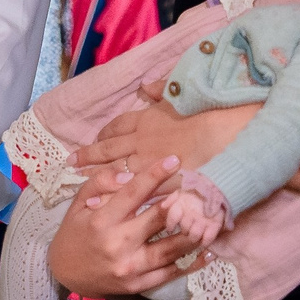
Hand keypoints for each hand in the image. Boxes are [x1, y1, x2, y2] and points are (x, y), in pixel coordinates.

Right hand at [46, 157, 210, 298]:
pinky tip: (208, 252)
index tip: (175, 160)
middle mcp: (117, 243)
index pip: (133, 193)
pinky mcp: (138, 284)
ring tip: (213, 220)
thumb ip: (99, 183)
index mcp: (101, 220)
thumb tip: (128, 173)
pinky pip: (170, 273)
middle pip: (159, 219)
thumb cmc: (75, 234)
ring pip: (171, 248)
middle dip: (183, 202)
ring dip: (195, 234)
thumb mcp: (77, 205)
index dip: (155, 175)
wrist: (65, 274)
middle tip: (202, 188)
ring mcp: (130, 266)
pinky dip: (192, 264)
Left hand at [75, 82, 253, 191]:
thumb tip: (148, 87)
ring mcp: (151, 165)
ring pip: (119, 175)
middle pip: (108, 152)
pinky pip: (141, 195)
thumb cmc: (208, 108)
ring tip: (86, 195)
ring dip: (101, 184)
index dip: (101, 136)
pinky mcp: (165, 184)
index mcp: (146, 120)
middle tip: (71, 165)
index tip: (91, 142)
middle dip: (88, 159)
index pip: (115, 129)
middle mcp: (142, 142)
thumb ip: (162, 90)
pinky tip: (117, 212)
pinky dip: (128, 203)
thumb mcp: (181, 92)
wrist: (228, 129)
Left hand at [155, 187, 225, 249]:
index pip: (172, 218)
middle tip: (187, 230)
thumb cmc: (199, 189)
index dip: (171, 225)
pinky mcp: (215, 224)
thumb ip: (171, 198)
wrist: (220, 186)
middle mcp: (191, 213)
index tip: (170, 229)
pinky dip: (205, 242)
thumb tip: (162, 206)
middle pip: (184, 228)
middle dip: (185, 230)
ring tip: (194, 237)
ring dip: (193, 238)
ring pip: (194, 235)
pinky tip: (203, 243)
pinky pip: (208, 238)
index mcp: (182, 203)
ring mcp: (203, 219)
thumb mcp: (183, 190)